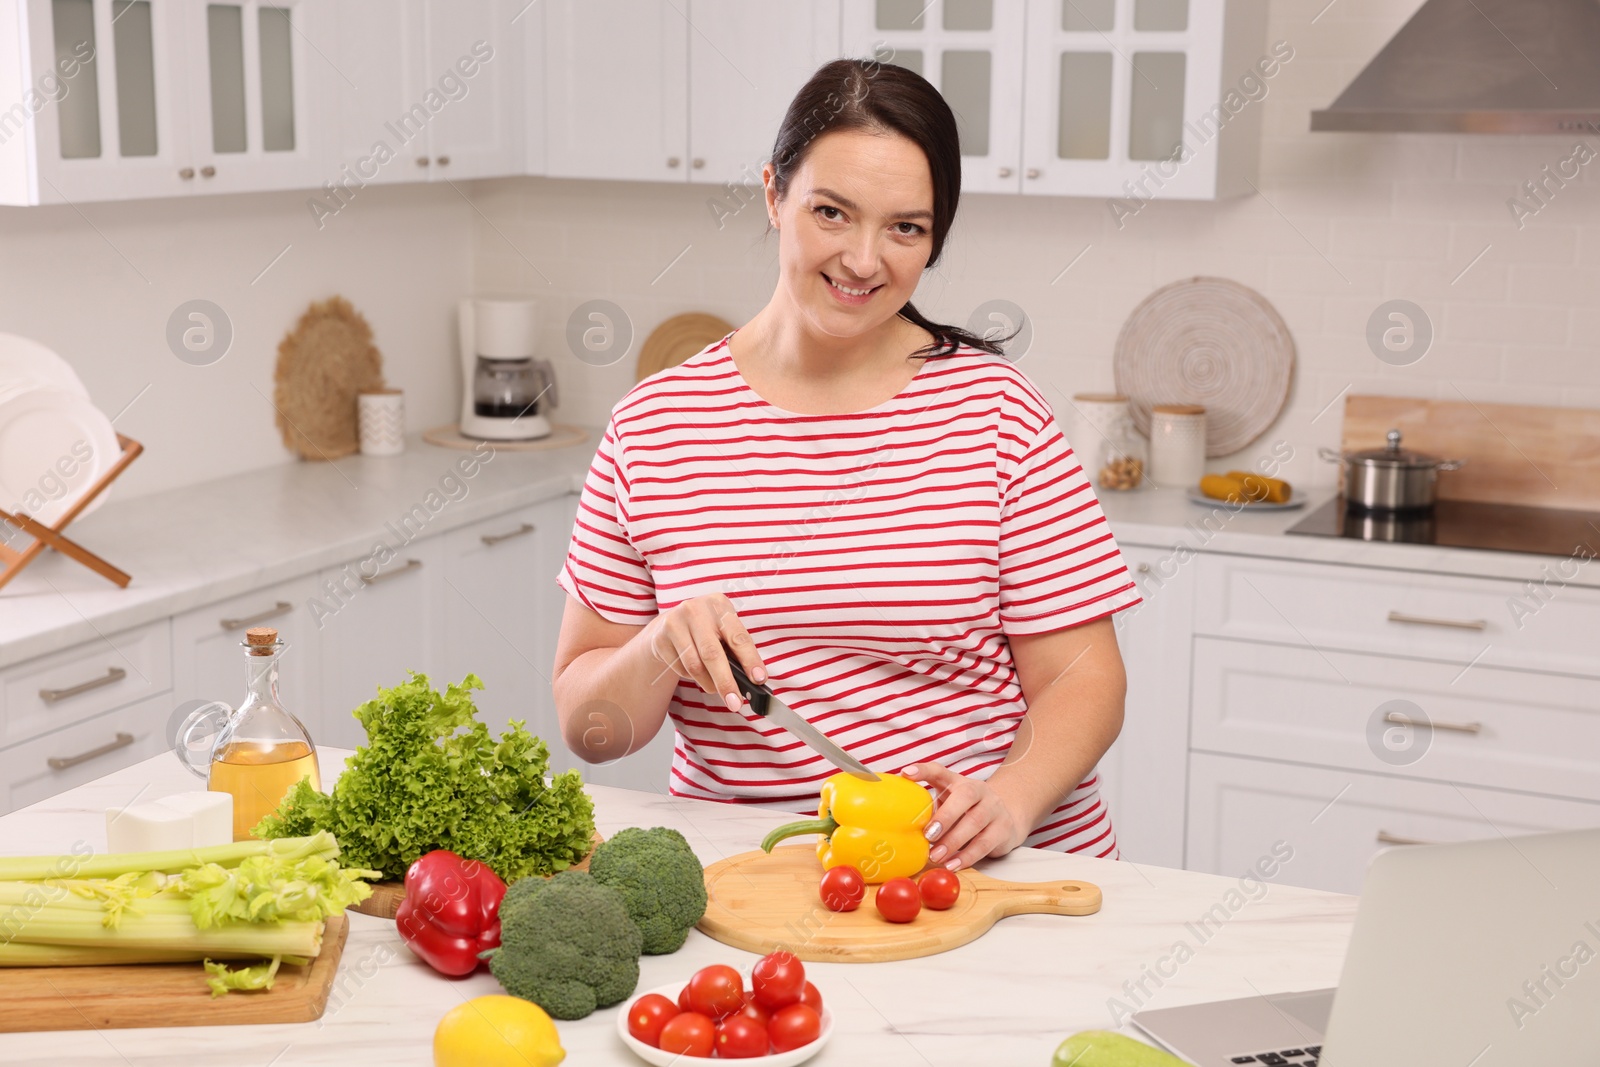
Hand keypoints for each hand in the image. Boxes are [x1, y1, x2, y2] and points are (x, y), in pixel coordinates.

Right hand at [642, 593, 766, 711]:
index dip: (750, 660)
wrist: (668, 624)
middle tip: (735, 703)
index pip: (738, 637)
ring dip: (708, 684)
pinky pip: (680, 668)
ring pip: (695, 665)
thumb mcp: (722, 630)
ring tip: (715, 689)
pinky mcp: (661, 638)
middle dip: (726, 683)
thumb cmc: (704, 629)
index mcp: (719, 605)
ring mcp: (676, 622)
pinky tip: (693, 670)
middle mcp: (697, 610)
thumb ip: (735, 650)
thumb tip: (752, 680)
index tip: (759, 679)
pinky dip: (691, 677)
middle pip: (713, 654)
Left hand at [903, 762, 1028, 872]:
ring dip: (953, 841)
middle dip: (946, 816)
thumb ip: (929, 808)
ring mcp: (994, 808)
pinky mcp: (1003, 829)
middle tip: (928, 834)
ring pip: (976, 822)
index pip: (940, 771)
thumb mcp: (949, 804)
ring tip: (936, 856)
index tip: (906, 773)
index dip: (923, 770)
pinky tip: (953, 864)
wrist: (1006, 818)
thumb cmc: (967, 812)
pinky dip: (967, 856)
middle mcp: (978, 790)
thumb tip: (897, 822)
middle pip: (965, 796)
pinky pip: (985, 843)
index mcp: (958, 782)